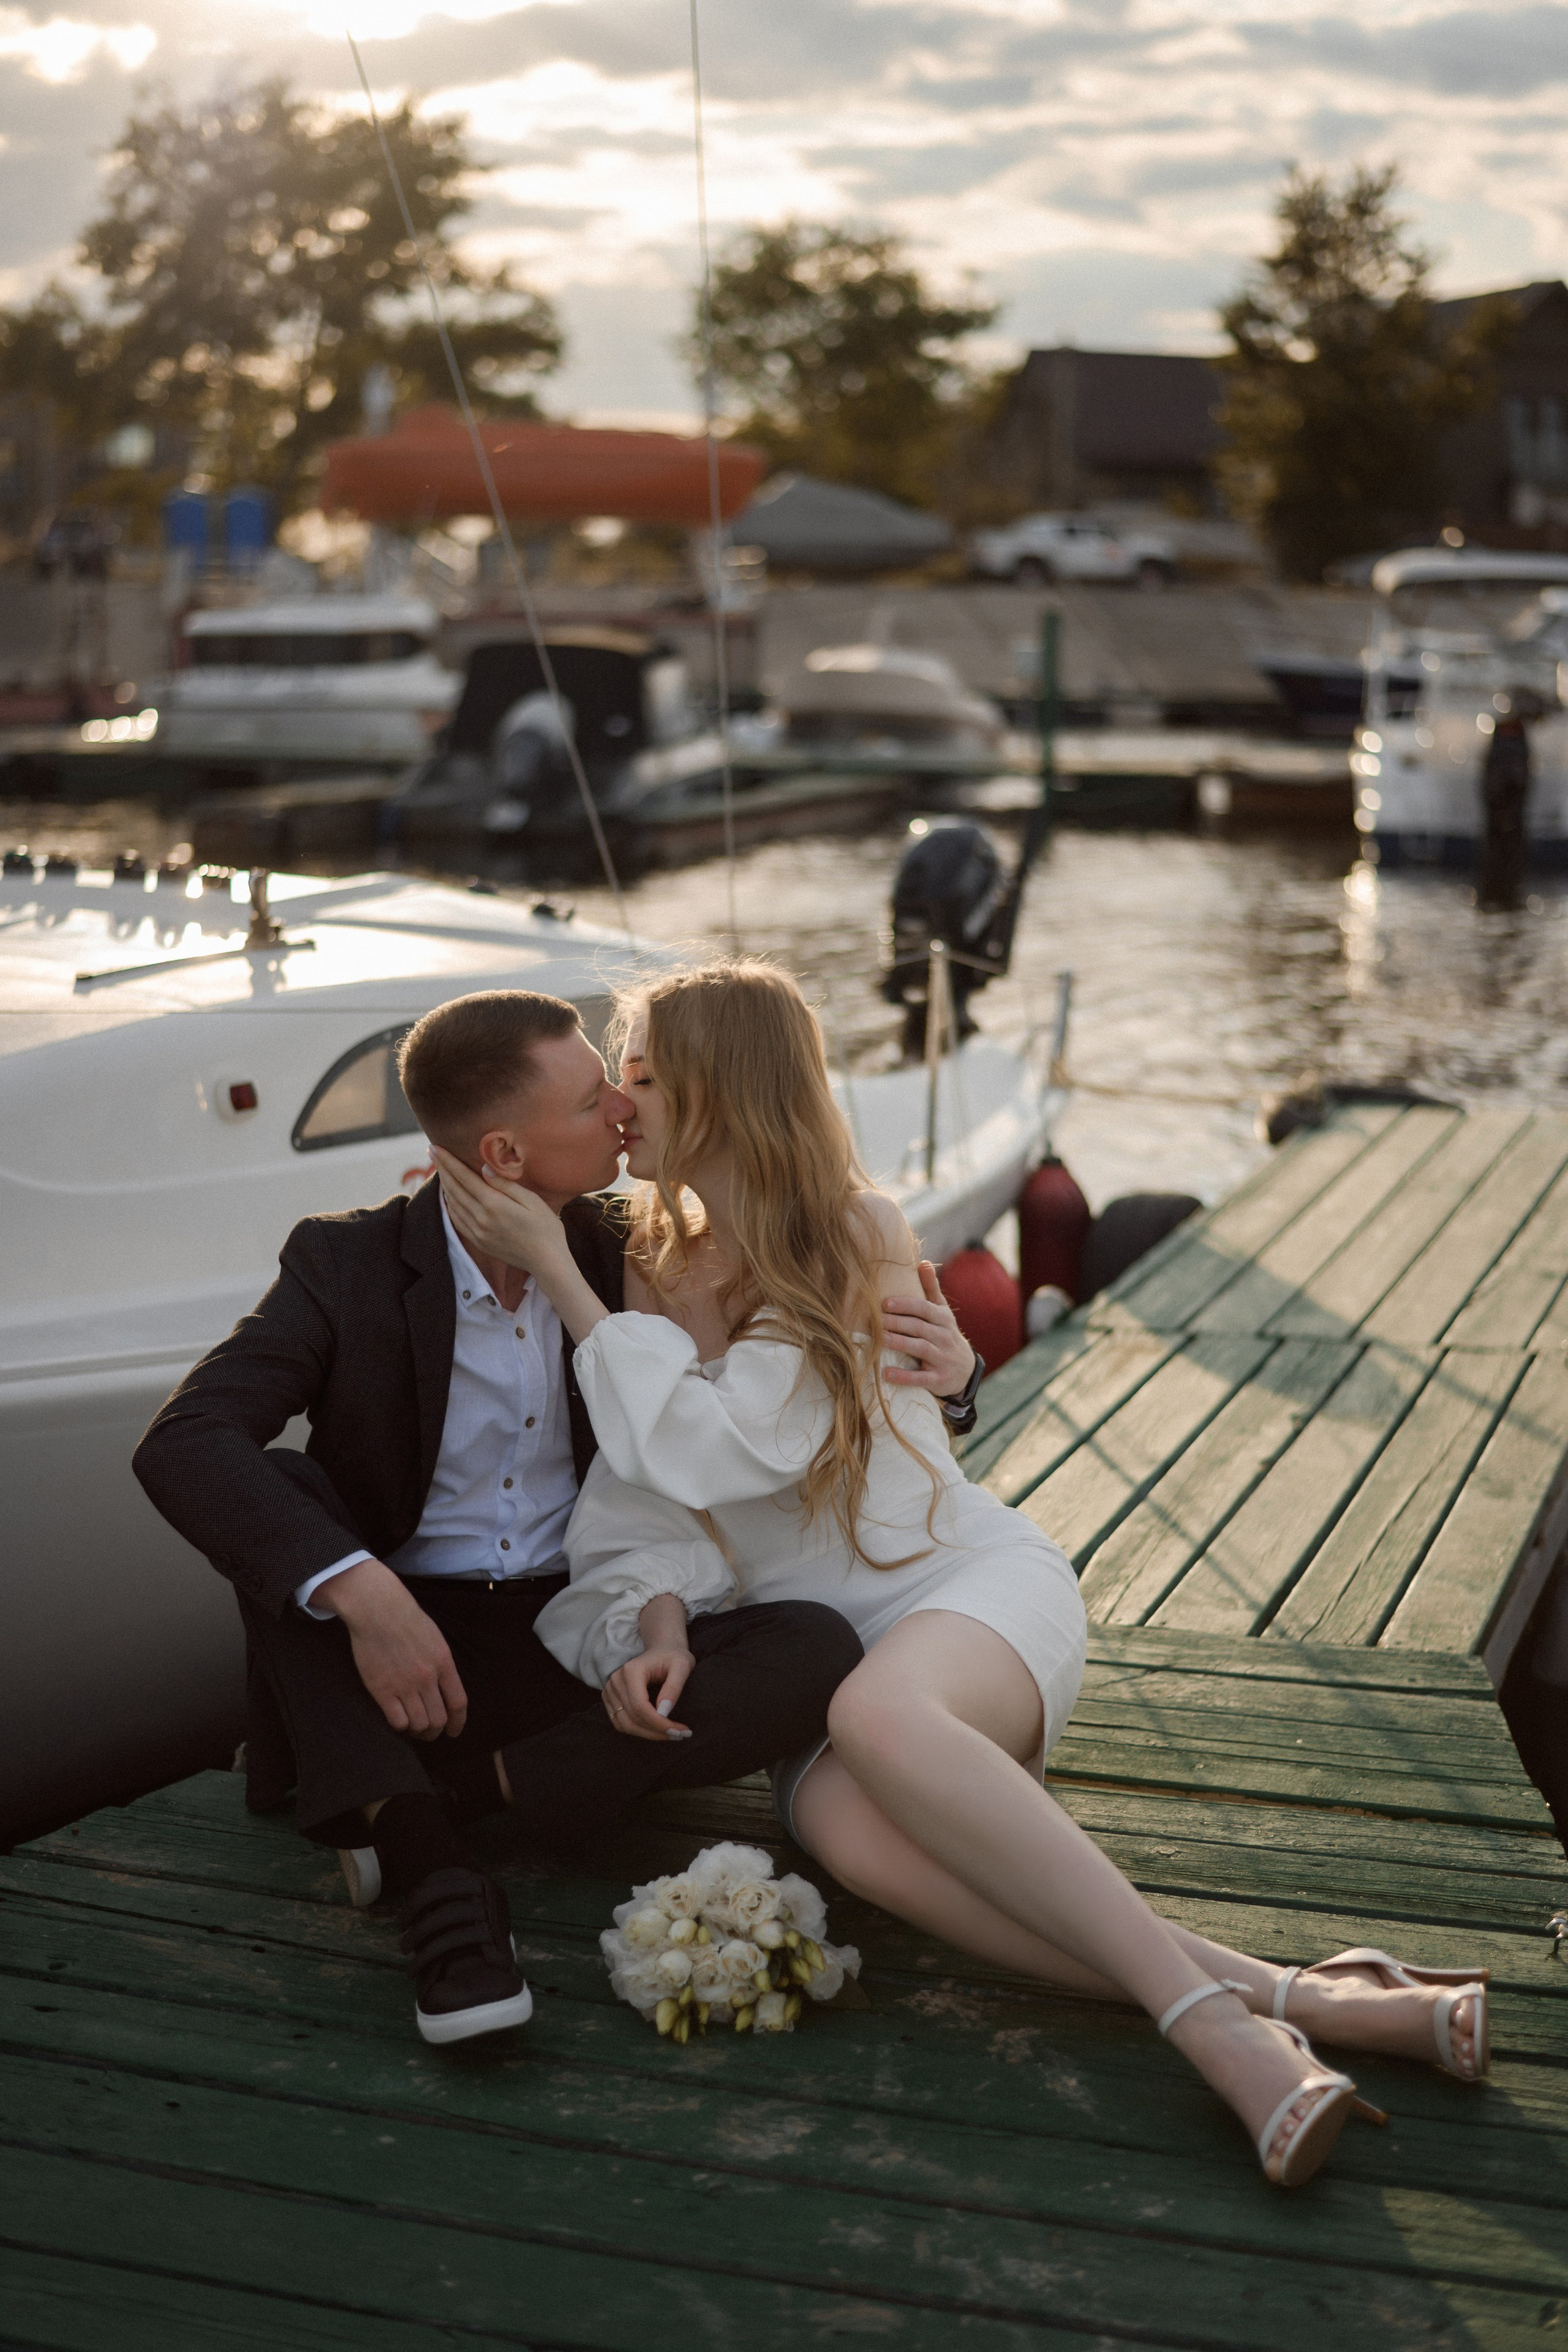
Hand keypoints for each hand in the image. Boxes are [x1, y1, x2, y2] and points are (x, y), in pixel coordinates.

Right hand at [317, 1558, 468, 1739]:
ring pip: (419, 1724)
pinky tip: (398, 1720)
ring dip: (418, 1732)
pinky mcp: (382, 1690)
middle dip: (436, 1732)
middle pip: (438, 1719)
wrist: (377, 1609)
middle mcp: (427, 1677)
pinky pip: (397, 1721)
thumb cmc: (406, 1619)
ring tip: (413, 1729)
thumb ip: (442, 1664)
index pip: (458, 1703)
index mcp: (444, 1662)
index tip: (454, 1731)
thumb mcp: (435, 1638)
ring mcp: (404, 1685)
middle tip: (429, 1733)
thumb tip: (444, 1687)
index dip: (458, 1723)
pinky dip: (400, 1726)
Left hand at [433, 1145, 568, 1276]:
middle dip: (442, 1169)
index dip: (448, 1162)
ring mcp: (478, 1232)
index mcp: (494, 1204)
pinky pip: (457, 1221)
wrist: (547, 1262)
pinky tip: (449, 1197)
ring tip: (440, 1170)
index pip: (464, 1177)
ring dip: (444, 1185)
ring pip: (453, 1204)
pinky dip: (449, 1205)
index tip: (435, 1148)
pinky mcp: (479, 1242)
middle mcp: (481, 1218)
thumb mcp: (532, 1200)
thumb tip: (484, 1168)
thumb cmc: (546, 1227)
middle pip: (454, 1189)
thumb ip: (506, 1184)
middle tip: (432, 1153)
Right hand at [602, 1593, 695, 1741]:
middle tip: (681, 1735)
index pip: (640, 1706)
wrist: (663, 1648)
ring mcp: (610, 1689)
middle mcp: (615, 1680)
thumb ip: (673, 1688)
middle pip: (632, 1718)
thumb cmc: (674, 1656)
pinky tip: (656, 1730)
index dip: (659, 1723)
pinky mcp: (610, 1698)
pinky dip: (638, 1731)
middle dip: (657, 1731)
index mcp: (631, 1671)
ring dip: (648, 1734)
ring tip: (671, 1734)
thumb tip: (663, 1713)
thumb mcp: (682, 1666)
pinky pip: (620, 1722)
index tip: (679, 1731)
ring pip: (625, 1724)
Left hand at [882, 1260, 976, 1395]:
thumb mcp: (942, 1312)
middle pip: (919, 1327)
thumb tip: (922, 1262)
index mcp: (943, 1319)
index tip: (885, 1303)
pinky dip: (904, 1376)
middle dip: (897, 1323)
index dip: (906, 1305)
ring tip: (880, 1340)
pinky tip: (886, 1373)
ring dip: (900, 1344)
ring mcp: (943, 1359)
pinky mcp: (939, 1379)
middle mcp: (944, 1337)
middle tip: (875, 1320)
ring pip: (921, 1349)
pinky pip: (921, 1378)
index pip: (924, 1309)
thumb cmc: (945, 1335)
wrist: (965, 1371)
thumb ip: (931, 1289)